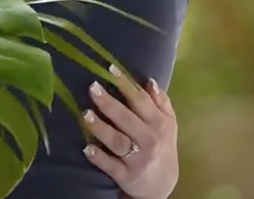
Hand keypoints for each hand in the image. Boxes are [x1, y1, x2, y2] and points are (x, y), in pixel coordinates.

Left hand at [81, 66, 177, 198]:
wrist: (163, 185)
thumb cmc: (161, 144)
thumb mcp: (168, 123)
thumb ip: (161, 101)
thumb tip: (149, 80)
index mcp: (159, 123)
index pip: (141, 100)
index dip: (125, 84)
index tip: (109, 68)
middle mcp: (149, 140)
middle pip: (127, 119)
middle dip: (109, 104)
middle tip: (92, 88)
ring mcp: (137, 159)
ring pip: (118, 142)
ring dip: (101, 128)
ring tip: (85, 114)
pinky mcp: (126, 176)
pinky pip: (111, 166)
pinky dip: (99, 158)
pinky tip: (86, 148)